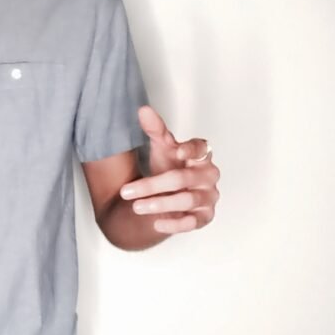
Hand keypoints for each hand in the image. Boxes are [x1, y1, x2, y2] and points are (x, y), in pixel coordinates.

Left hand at [119, 105, 219, 234]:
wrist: (168, 195)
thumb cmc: (169, 166)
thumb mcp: (160, 148)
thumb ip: (155, 129)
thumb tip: (143, 110)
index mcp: (200, 155)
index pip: (201, 149)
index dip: (191, 150)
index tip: (178, 151)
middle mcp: (208, 175)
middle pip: (183, 178)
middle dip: (152, 185)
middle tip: (126, 192)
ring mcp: (209, 197)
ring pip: (187, 201)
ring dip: (159, 204)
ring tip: (136, 207)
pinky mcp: (205, 217)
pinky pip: (192, 223)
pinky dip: (174, 224)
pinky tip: (155, 223)